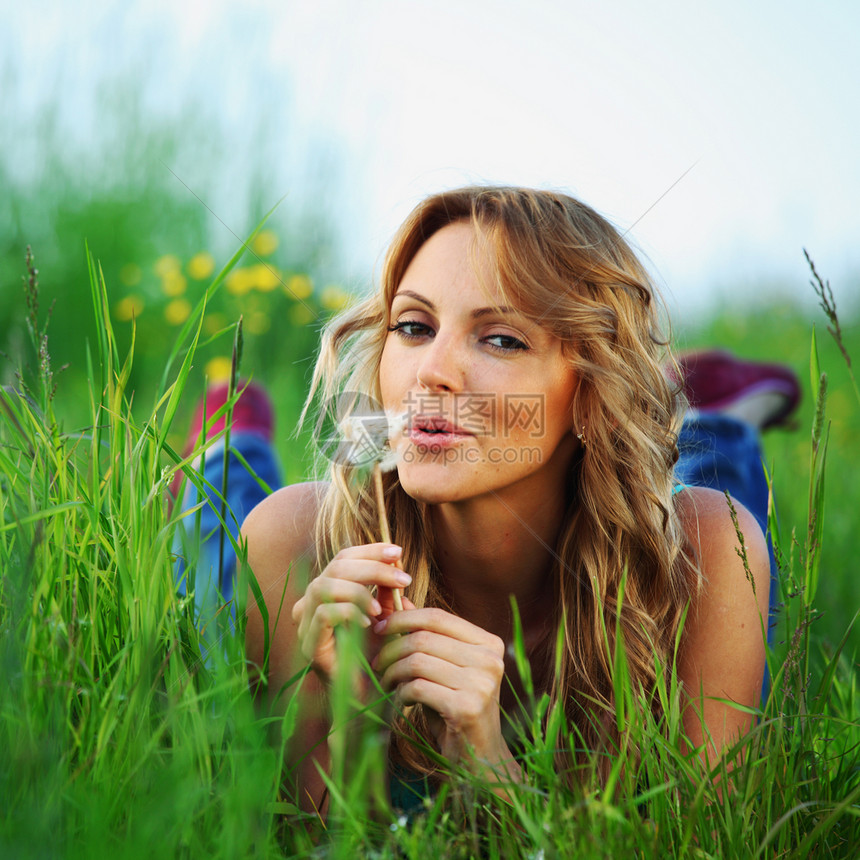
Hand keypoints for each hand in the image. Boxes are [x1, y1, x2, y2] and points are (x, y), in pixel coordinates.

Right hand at [291, 543, 410, 682]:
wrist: (370, 701)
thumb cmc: (378, 657)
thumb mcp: (387, 616)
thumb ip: (387, 589)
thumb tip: (395, 558)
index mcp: (329, 592)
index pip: (344, 557)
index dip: (370, 551)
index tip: (397, 552)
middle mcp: (312, 604)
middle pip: (335, 567)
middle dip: (372, 567)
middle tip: (402, 579)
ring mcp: (306, 625)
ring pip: (324, 586)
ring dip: (360, 591)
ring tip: (382, 609)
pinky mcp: (309, 646)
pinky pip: (323, 614)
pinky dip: (348, 612)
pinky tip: (368, 623)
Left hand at [373, 607, 515, 774]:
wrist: (480, 761)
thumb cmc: (456, 710)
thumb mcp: (443, 668)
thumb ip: (426, 636)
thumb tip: (399, 599)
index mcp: (489, 643)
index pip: (437, 617)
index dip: (403, 618)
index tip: (380, 628)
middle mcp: (490, 660)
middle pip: (424, 638)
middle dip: (391, 648)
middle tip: (377, 663)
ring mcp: (481, 684)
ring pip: (417, 661)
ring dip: (393, 672)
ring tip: (387, 683)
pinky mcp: (467, 707)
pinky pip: (418, 687)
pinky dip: (402, 692)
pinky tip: (403, 702)